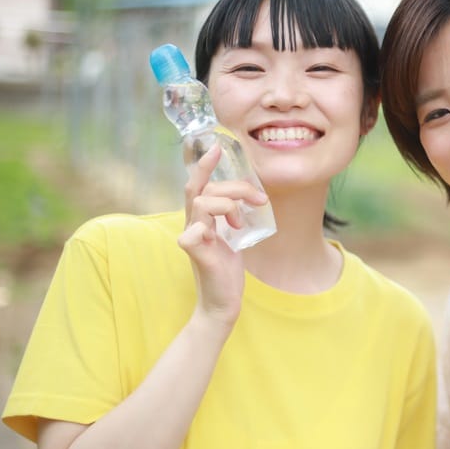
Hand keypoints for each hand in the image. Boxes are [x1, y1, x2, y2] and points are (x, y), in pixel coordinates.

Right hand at [178, 145, 267, 330]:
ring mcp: (191, 237)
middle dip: (234, 186)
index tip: (218, 147)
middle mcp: (192, 223)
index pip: (198, 184)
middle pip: (202, 187)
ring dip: (228, 205)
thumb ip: (233, 214)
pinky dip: (207, 229)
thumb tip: (250, 194)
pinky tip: (224, 236)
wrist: (223, 301)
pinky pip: (192, 233)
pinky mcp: (194, 253)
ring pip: (201, 202)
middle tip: (258, 198)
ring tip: (241, 223)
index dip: (204, 164)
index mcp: (200, 217)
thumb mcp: (233, 234)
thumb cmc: (227, 268)